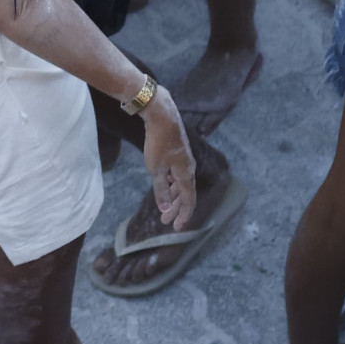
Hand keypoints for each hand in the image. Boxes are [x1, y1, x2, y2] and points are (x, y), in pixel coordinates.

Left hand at [139, 93, 198, 228]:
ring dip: (173, 197)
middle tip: (166, 222)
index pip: (189, 200)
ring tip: (164, 208)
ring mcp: (184, 160)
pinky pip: (177, 174)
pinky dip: (172, 184)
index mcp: (186, 174)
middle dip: (176, 209)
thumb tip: (166, 210)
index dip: (184, 215)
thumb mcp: (156, 169)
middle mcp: (188, 168)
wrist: (162, 115)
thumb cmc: (158, 142)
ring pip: (181, 184)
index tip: (177, 227)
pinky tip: (165, 185)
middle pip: (185, 194)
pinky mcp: (177, 152)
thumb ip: (161, 190)